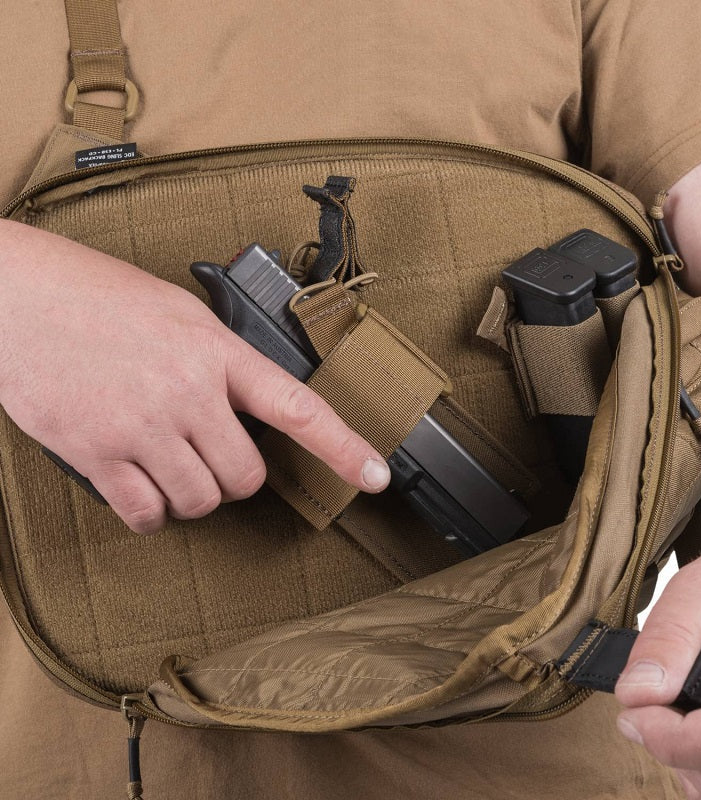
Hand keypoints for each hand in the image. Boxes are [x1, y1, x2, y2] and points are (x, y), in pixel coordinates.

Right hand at [0, 221, 389, 533]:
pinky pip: (146, 514)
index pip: (297, 407)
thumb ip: (219, 358)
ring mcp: (142, 426)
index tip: (375, 476)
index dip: (344, 447)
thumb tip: (245, 404)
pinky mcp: (97, 453)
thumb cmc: (96, 296)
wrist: (15, 295)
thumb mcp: (178, 310)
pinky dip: (150, 512)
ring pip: (200, 501)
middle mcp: (187, 391)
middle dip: (235, 479)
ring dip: (193, 497)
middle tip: (211, 459)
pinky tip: (140, 486)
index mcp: (215, 351)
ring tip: (170, 467)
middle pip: (245, 476)